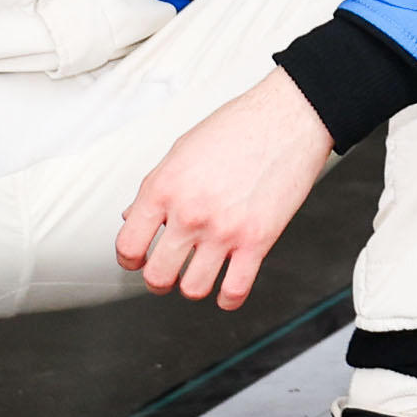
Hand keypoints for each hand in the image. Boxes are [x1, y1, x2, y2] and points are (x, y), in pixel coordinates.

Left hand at [116, 70, 334, 311]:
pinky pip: (235, 289)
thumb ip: (155, 189)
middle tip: (168, 271)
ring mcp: (224, 229)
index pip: (128, 246)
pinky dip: (228, 298)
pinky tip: (227, 289)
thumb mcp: (181, 151)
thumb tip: (136, 219)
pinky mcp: (257, 240)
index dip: (130, 259)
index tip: (138, 259)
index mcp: (164, 189)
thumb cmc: (238, 128)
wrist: (288, 117)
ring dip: (192, 287)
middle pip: (157, 276)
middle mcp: (190, 213)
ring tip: (198, 275)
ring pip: (192, 289)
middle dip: (159, 279)